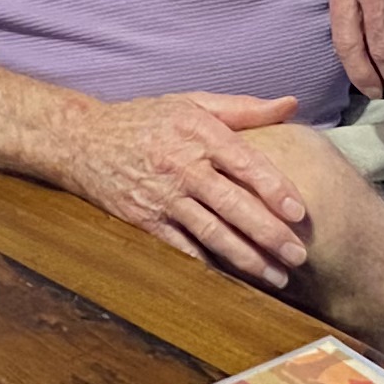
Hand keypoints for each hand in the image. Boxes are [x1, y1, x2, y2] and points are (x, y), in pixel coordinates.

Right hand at [61, 91, 310, 283]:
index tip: (299, 211)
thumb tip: (290, 104)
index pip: (245, 163)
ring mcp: (162, 197)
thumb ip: (244, 108)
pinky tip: (234, 281)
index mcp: (199, 133)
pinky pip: (181, 248)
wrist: (83, 141)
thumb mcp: (192, 103)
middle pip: (232, 204)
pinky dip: (208, 265)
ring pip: (211, 232)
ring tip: (277, 276)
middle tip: (298, 254)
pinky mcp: (145, 221)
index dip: (274, 188)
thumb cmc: (146, 120)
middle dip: (267, 233)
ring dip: (246, 258)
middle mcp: (182, 166)